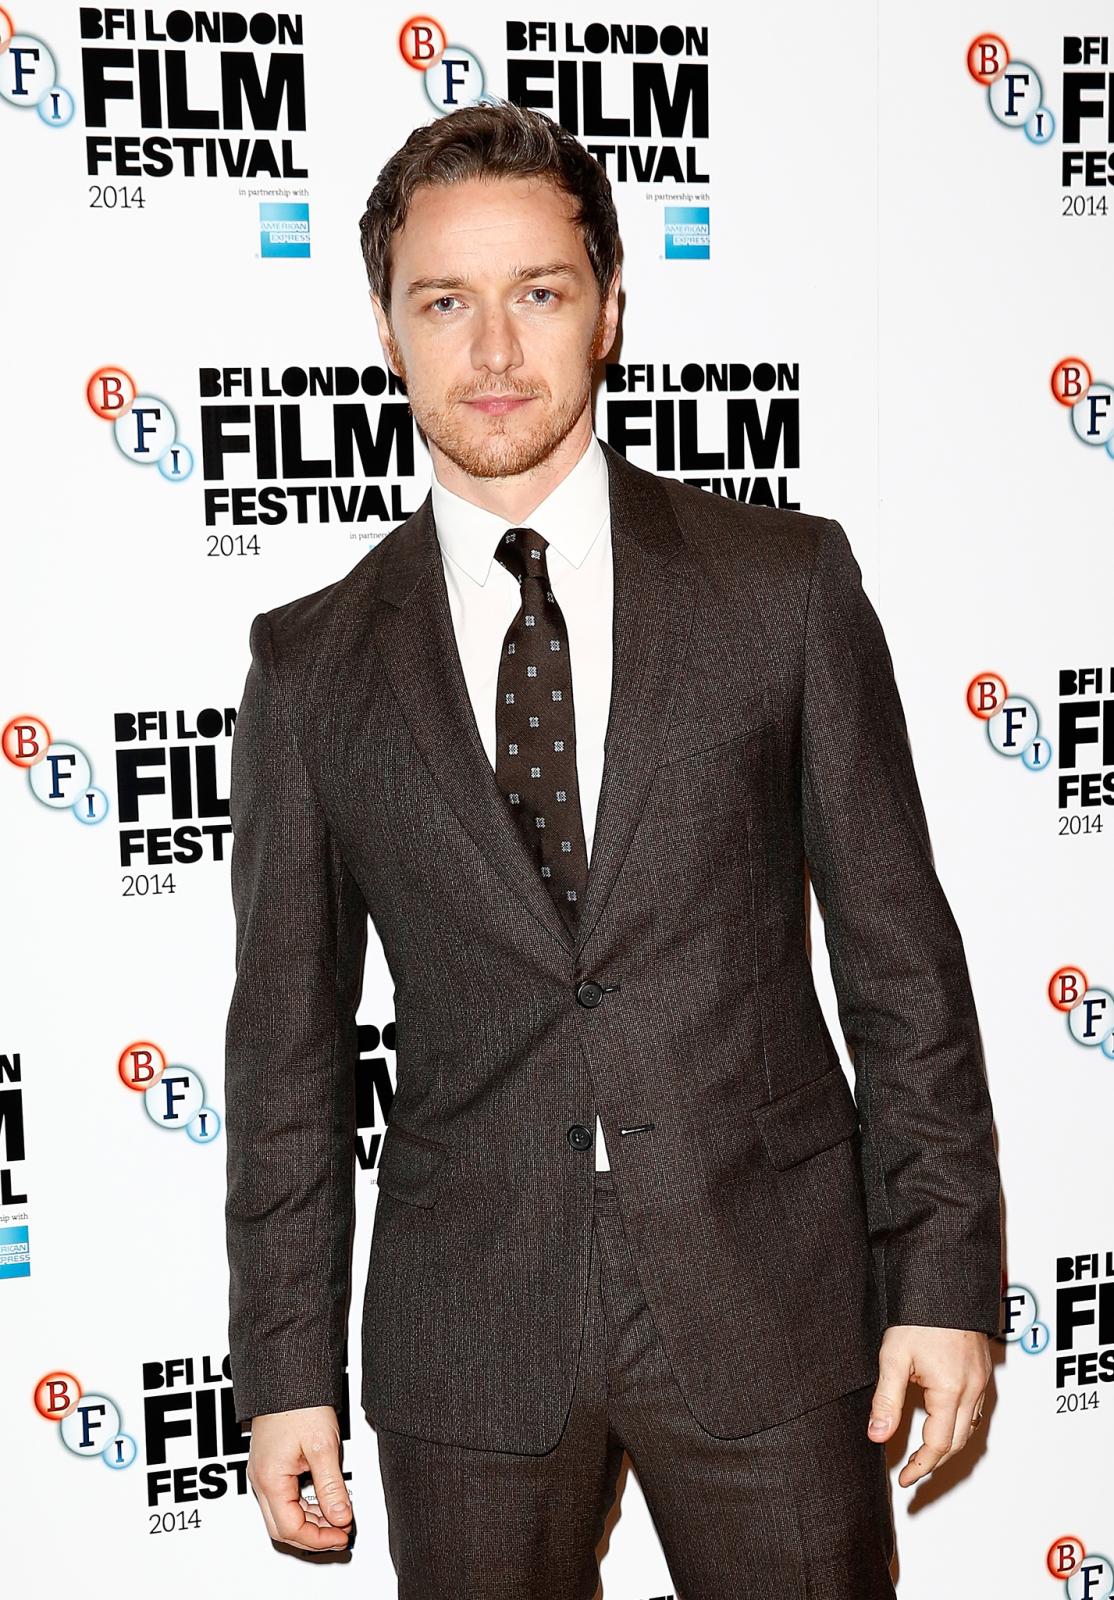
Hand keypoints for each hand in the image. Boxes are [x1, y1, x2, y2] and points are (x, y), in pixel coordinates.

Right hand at [246, 1405, 352, 1550]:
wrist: (287, 1376)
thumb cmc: (299, 1404)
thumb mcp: (323, 1447)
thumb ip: (331, 1487)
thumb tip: (340, 1518)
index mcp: (270, 1479)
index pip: (291, 1528)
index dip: (319, 1539)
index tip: (341, 1535)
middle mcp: (261, 1480)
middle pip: (283, 1528)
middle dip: (313, 1537)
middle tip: (340, 1534)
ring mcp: (264, 1473)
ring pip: (283, 1514)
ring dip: (311, 1522)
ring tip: (338, 1519)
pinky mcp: (271, 1465)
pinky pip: (285, 1498)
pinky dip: (305, 1506)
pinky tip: (324, 1502)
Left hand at [867, 1324, 990, 1486]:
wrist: (943, 1284)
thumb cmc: (918, 1316)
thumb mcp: (893, 1357)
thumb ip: (886, 1400)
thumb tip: (877, 1436)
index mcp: (951, 1390)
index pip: (937, 1445)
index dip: (919, 1467)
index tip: (904, 1480)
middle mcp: (973, 1389)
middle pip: (957, 1442)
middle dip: (934, 1462)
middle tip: (911, 1472)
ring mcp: (981, 1381)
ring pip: (970, 1428)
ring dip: (948, 1445)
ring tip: (924, 1454)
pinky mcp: (982, 1371)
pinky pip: (975, 1410)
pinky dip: (959, 1425)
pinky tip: (942, 1422)